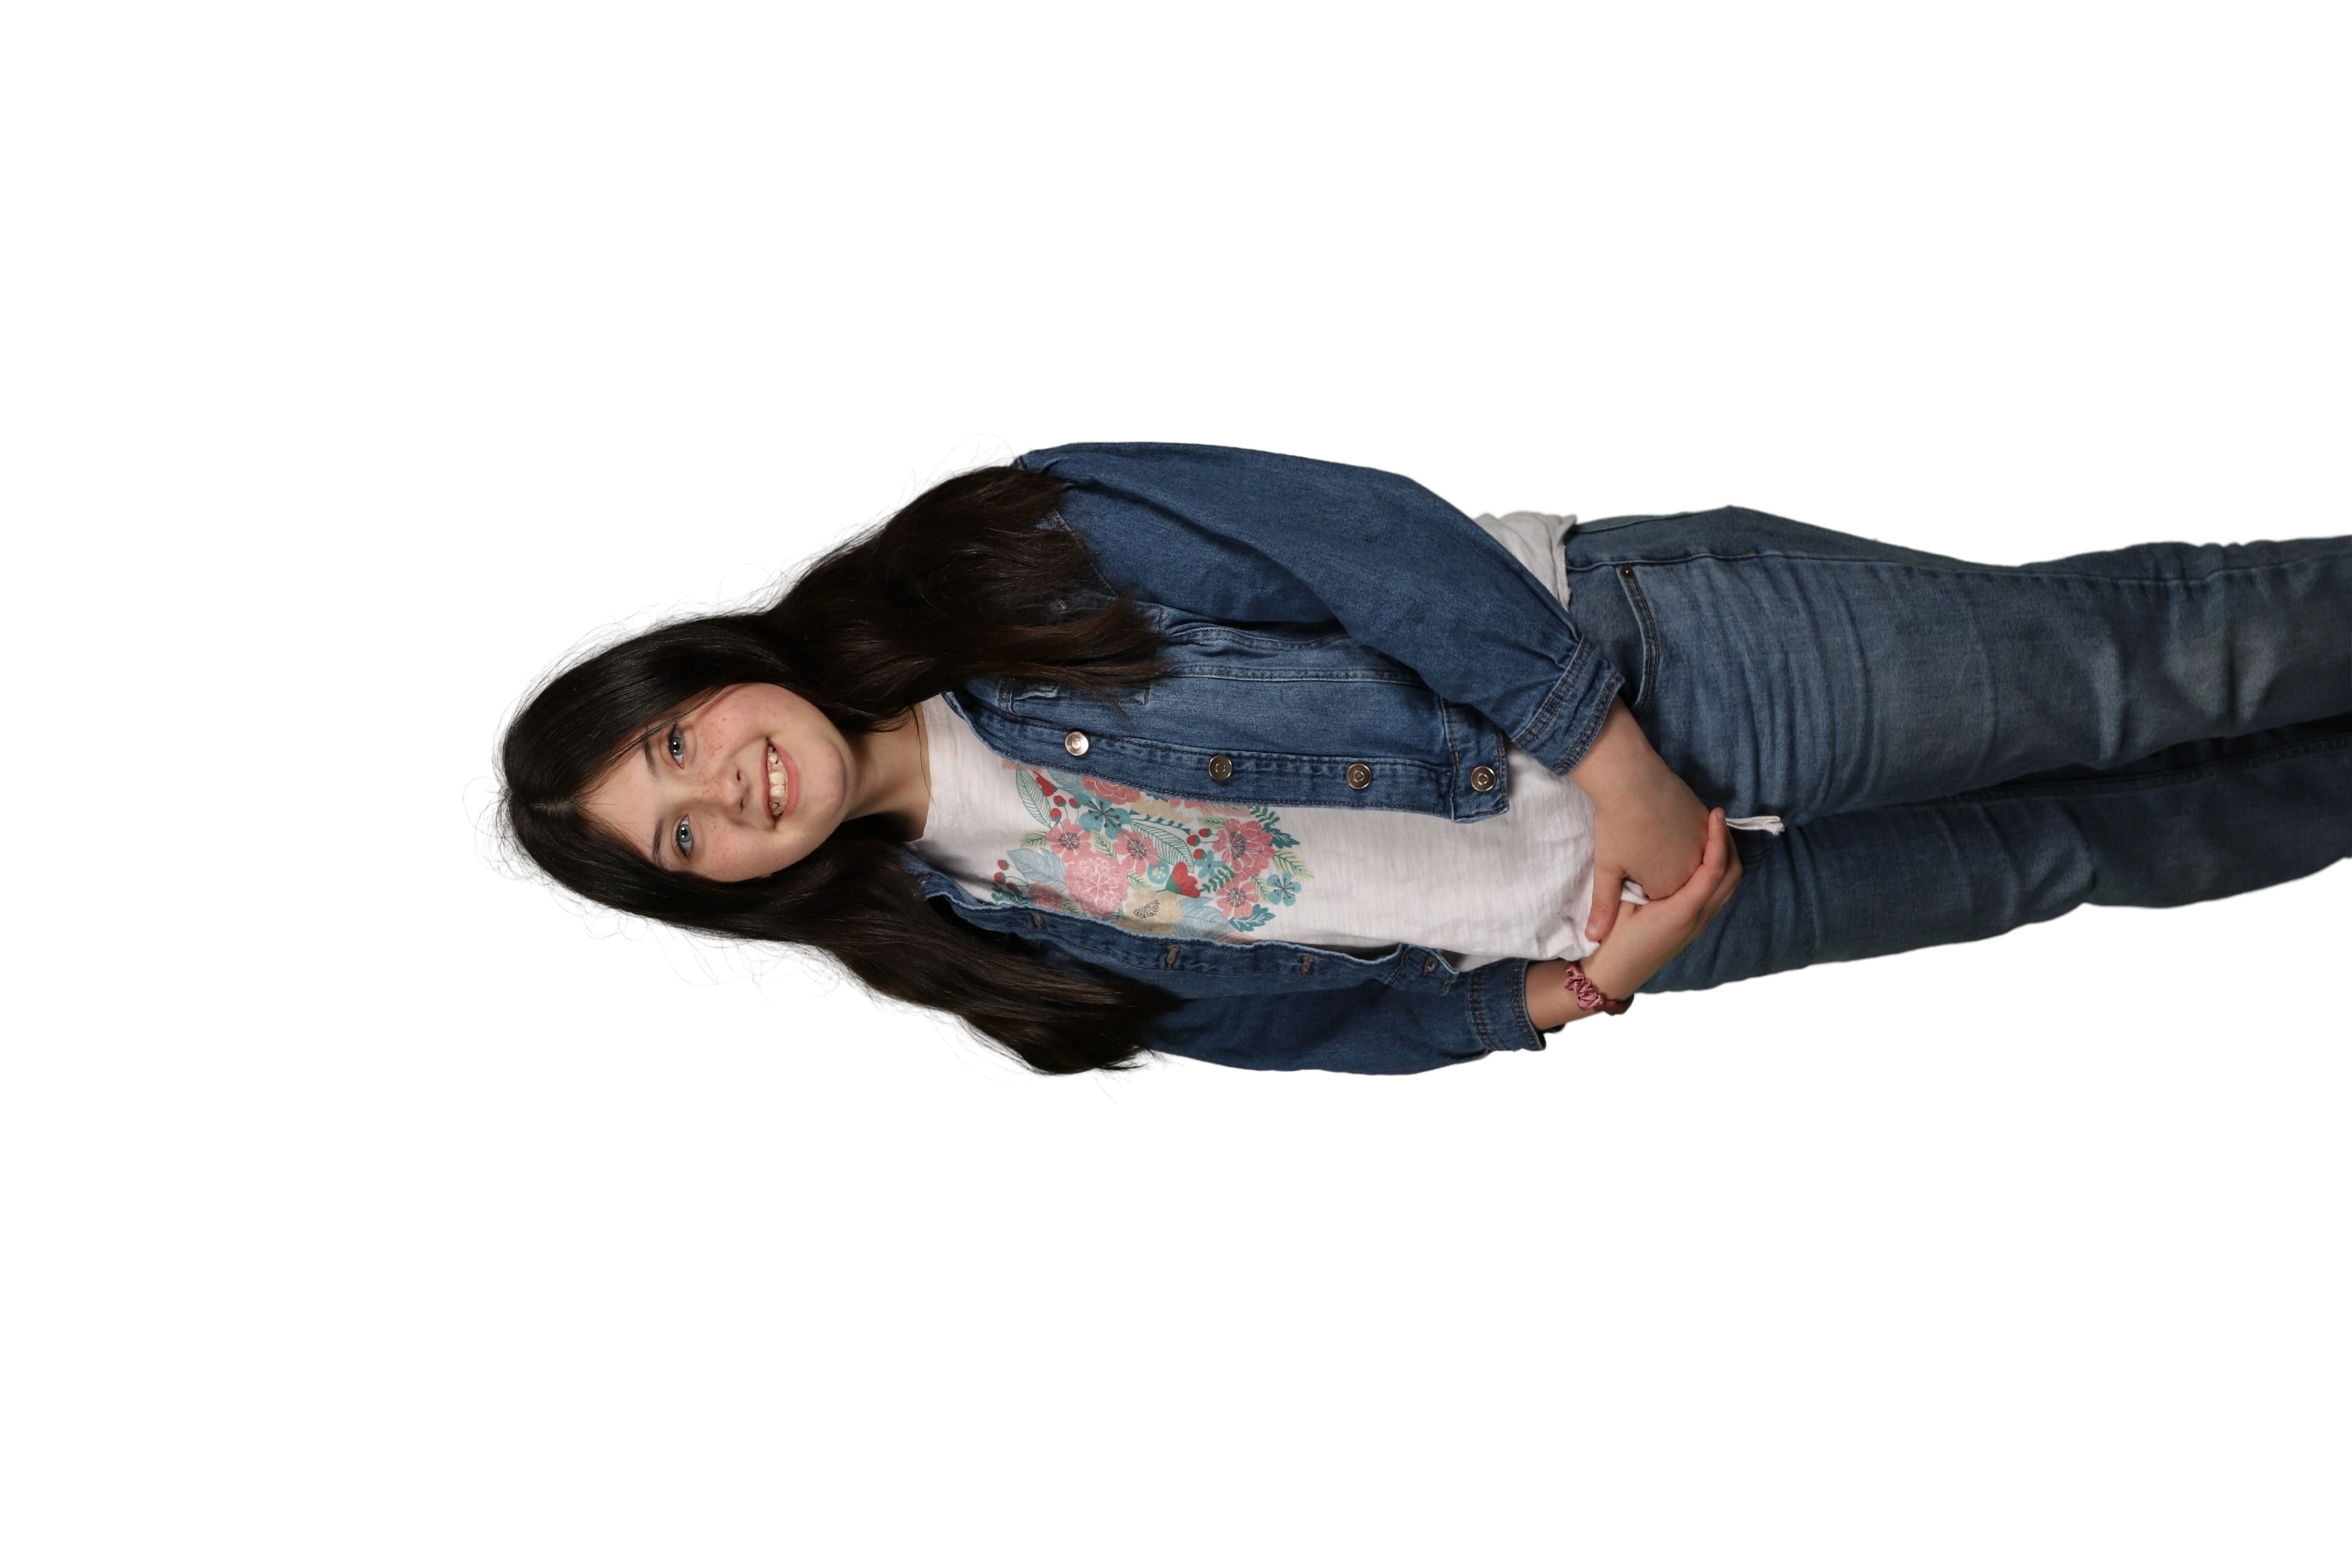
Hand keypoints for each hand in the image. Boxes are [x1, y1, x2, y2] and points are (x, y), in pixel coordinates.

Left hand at [1569, 697, 1710, 944]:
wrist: (1632, 779)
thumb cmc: (1615, 825)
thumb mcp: (1606, 869)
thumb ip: (1604, 906)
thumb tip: (1593, 938)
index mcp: (1671, 888)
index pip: (1667, 898)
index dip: (1651, 889)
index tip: (1635, 869)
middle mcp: (1694, 869)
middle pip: (1686, 880)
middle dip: (1669, 872)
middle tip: (1643, 843)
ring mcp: (1704, 844)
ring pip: (1700, 860)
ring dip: (1687, 856)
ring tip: (1658, 837)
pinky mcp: (1707, 821)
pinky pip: (1707, 838)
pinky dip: (1695, 838)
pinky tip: (1672, 823)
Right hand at [1577, 807, 1744, 1004]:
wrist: (1616, 975)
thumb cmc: (1616, 940)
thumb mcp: (1621, 904)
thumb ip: (1641, 879)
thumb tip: (1661, 847)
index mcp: (1683, 911)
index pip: (1714, 870)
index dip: (1718, 840)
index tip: (1714, 814)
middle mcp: (1699, 918)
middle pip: (1732, 877)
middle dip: (1730, 845)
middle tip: (1716, 819)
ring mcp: (1700, 924)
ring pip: (1729, 887)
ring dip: (1728, 858)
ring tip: (1713, 833)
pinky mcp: (1695, 926)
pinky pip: (1719, 894)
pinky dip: (1720, 872)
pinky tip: (1703, 857)